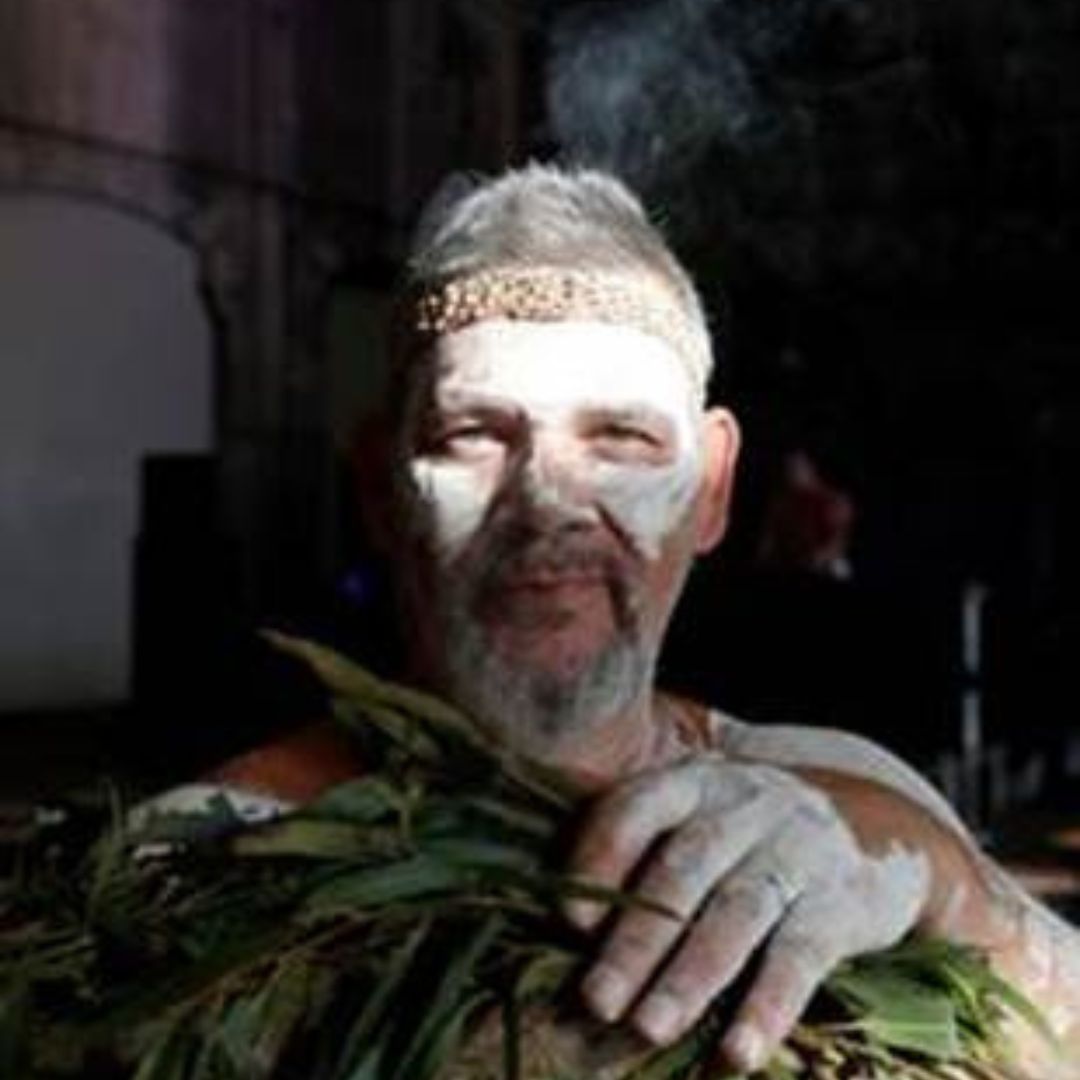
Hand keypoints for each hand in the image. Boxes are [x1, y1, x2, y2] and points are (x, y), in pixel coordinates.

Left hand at [564, 754, 931, 1071]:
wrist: (870, 827)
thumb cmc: (746, 837)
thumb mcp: (696, 819)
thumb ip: (639, 855)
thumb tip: (571, 928)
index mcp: (694, 781)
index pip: (639, 808)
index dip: (602, 858)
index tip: (571, 919)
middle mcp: (745, 805)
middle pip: (683, 872)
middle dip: (636, 941)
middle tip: (597, 1000)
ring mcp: (798, 848)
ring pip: (736, 914)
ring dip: (690, 978)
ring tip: (649, 1029)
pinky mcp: (842, 900)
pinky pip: (802, 955)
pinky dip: (768, 1006)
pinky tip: (738, 1053)